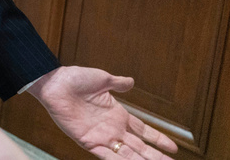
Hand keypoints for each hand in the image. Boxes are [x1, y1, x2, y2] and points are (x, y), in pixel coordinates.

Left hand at [29, 66, 176, 158]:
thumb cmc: (75, 78)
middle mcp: (112, 128)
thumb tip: (131, 81)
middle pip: (140, 146)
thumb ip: (118, 83)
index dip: (158, 139)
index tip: (174, 148)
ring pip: (128, 154)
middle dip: (156, 156)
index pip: (143, 130)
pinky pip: (107, 156)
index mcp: (117, 114)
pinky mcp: (88, 141)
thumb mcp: (102, 79)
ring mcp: (101, 136)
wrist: (55, 82)